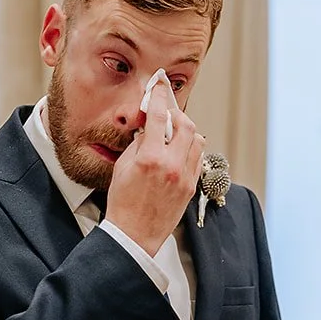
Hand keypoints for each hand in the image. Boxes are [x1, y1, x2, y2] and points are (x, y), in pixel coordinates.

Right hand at [105, 81, 205, 255]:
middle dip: (176, 113)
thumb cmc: (123, 203)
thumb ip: (139, 144)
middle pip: (185, 124)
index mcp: (150, 158)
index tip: (160, 84)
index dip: (159, 95)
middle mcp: (171, 165)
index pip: (158, 115)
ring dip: (186, 131)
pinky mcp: (191, 186)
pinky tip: (178, 151)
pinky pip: (198, 157)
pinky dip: (190, 148)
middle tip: (166, 113)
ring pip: (197, 139)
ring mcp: (184, 176)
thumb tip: (150, 127)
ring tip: (172, 134)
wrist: (134, 235)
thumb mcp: (122, 167)